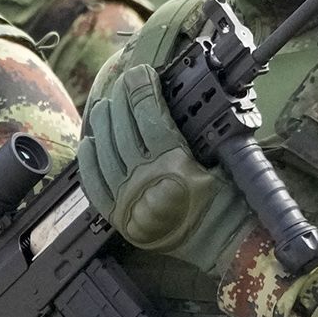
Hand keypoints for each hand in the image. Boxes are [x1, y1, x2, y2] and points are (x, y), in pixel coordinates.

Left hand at [79, 64, 248, 273]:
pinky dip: (89, 161)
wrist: (222, 244)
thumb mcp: (221, 159)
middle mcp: (146, 181)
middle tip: (123, 82)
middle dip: (121, 99)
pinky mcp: (119, 217)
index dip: (142, 89)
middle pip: (122, 129)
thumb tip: (169, 100)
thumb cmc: (228, 202)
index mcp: (174, 165)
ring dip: (103, 124)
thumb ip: (195, 130)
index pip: (149, 116)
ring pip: (105, 152)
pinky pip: (95, 184)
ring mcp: (129, 200)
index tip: (142, 73)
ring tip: (104, 104)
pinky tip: (88, 141)